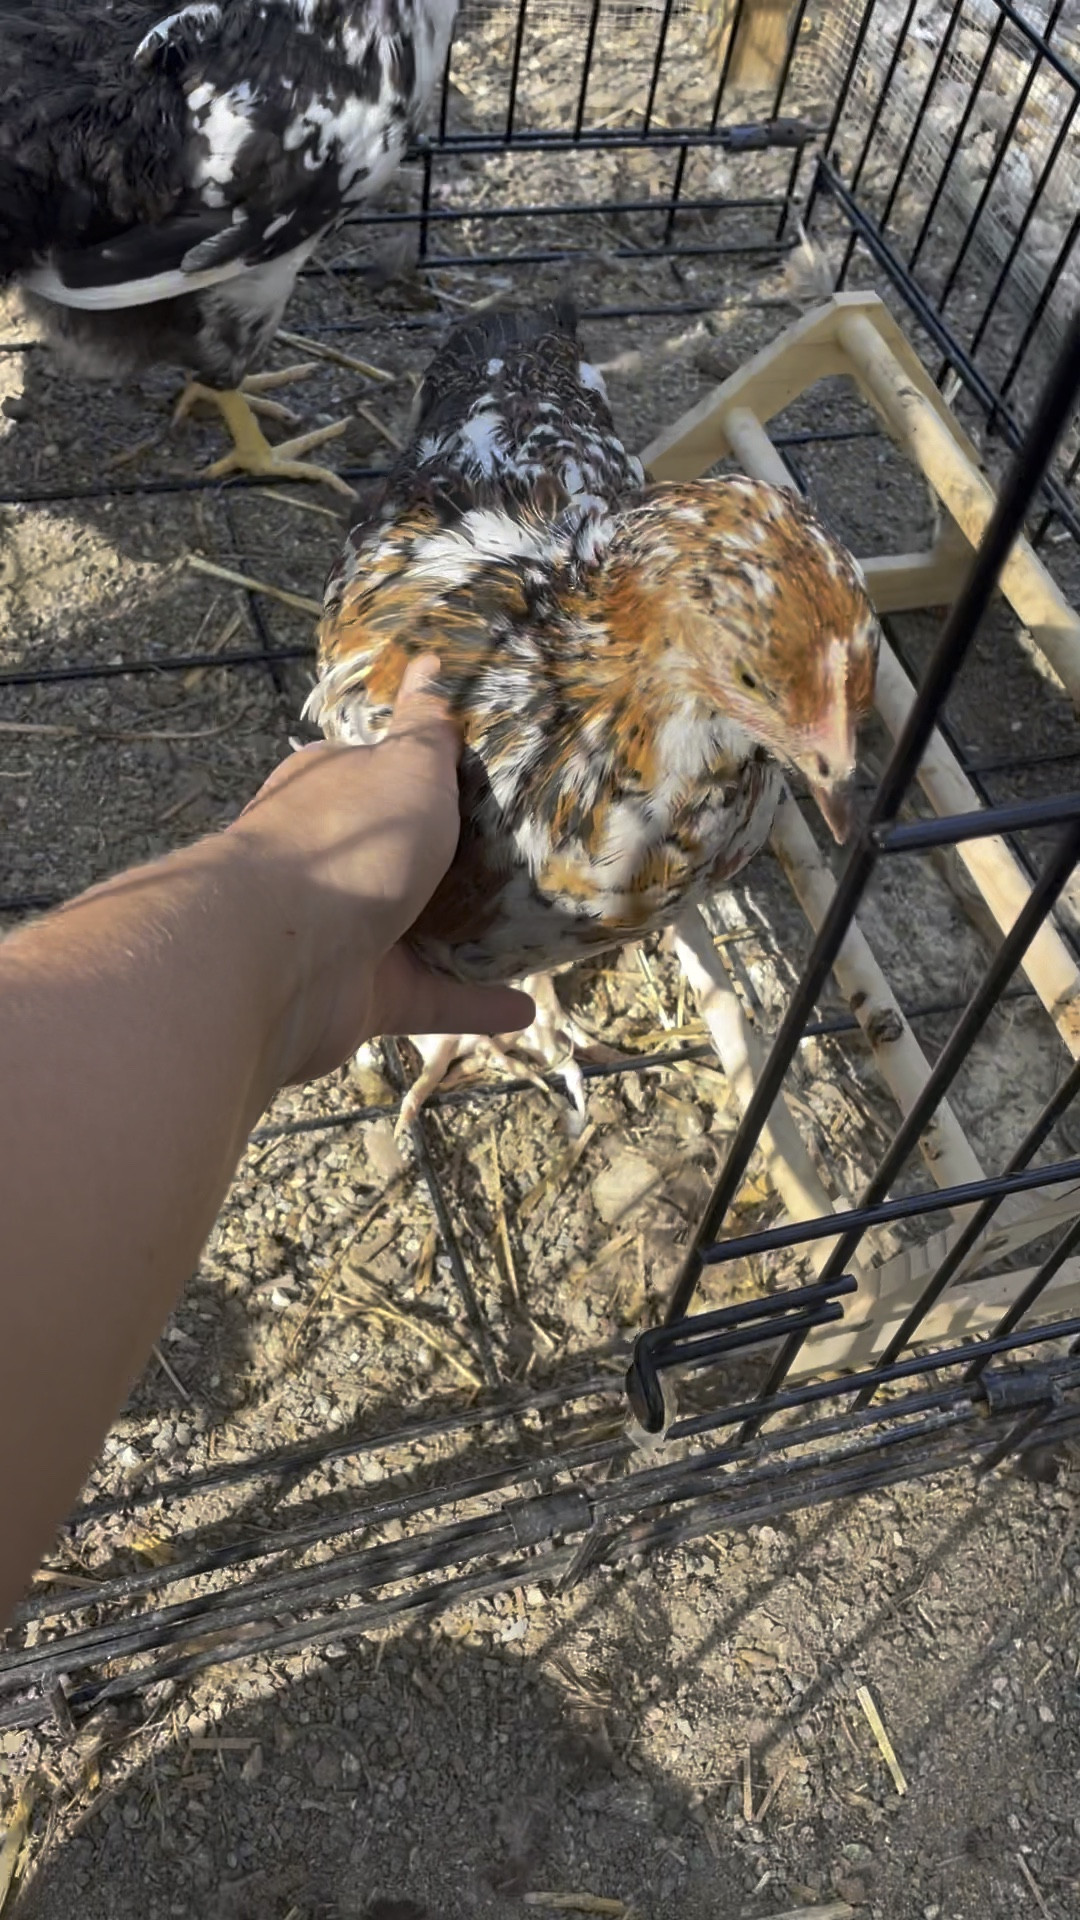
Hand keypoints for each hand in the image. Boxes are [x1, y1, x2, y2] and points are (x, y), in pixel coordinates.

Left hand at [225, 654, 533, 1084]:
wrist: (283, 956)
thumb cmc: (351, 839)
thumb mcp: (405, 767)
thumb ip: (425, 727)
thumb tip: (429, 661)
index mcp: (333, 791)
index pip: (378, 770)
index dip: (424, 767)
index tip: (486, 773)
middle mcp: (335, 858)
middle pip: (400, 854)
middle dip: (448, 860)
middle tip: (524, 856)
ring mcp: (346, 930)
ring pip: (416, 930)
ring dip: (466, 936)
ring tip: (531, 930)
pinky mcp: (363, 995)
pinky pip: (430, 997)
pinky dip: (473, 1004)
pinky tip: (523, 1009)